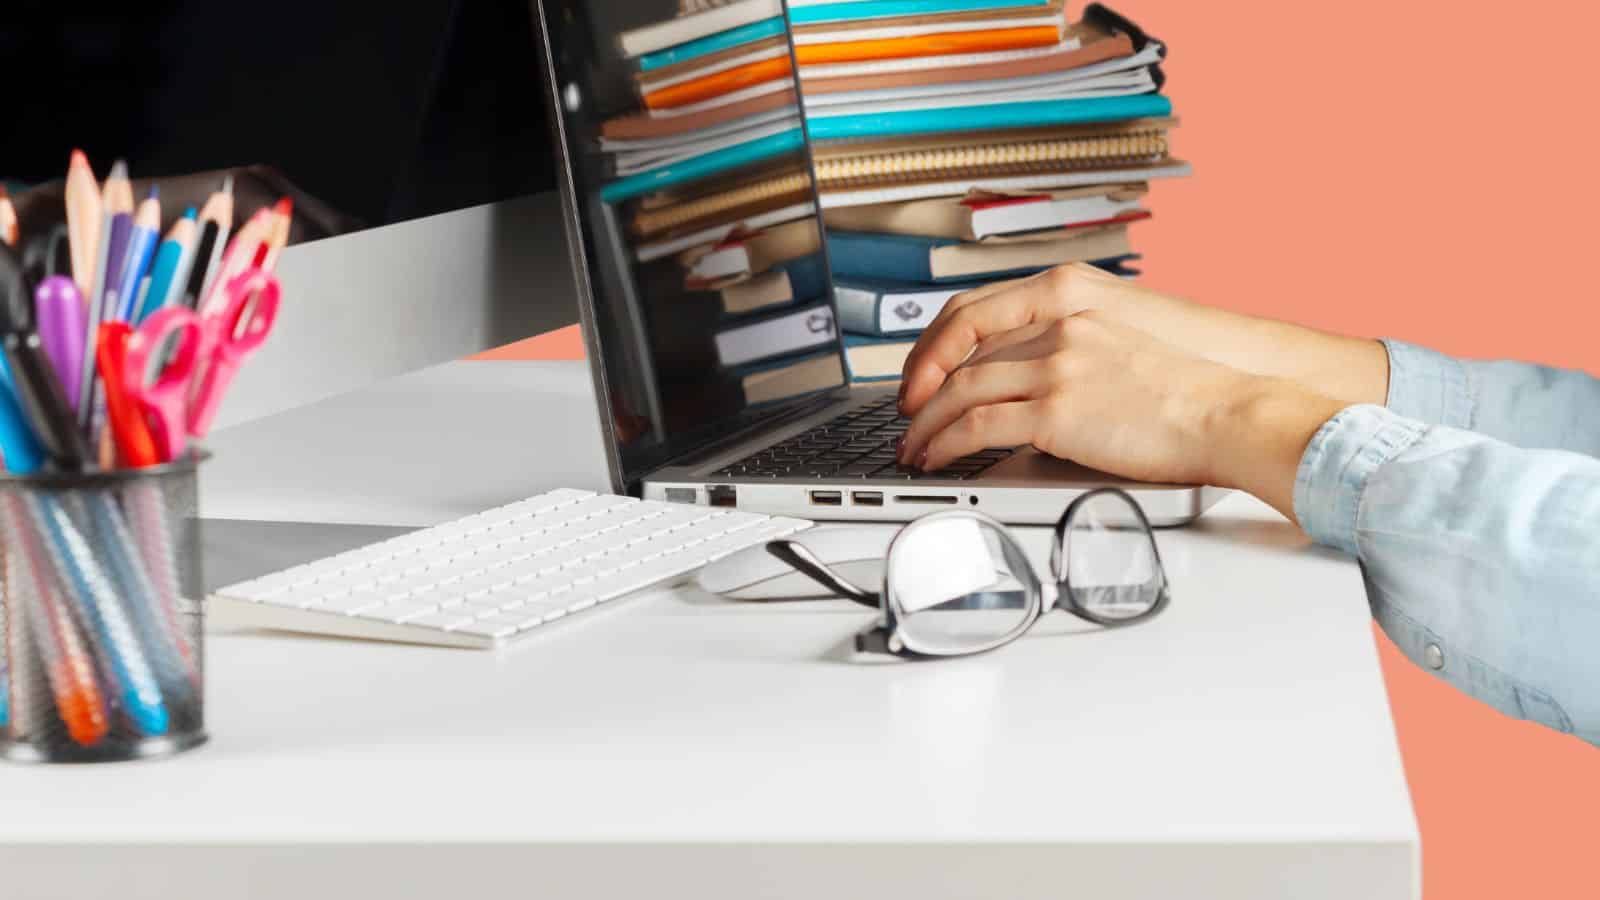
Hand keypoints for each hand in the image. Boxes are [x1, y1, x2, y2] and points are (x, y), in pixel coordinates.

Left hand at [899, 263, 1388, 418]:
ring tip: (913, 447)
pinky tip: (936, 458)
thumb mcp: (1120, 345)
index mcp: (1071, 302)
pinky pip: (977, 427)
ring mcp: (1055, 368)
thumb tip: (1033, 383)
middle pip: (962, 352)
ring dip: (927, 423)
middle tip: (906, 415)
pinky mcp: (1055, 412)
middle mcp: (1057, 326)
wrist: (1226, 411)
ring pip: (960, 390)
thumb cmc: (1187, 392)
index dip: (936, 344)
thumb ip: (1073, 350)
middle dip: (922, 388)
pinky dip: (945, 444)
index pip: (976, 312)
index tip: (920, 371)